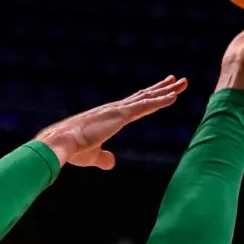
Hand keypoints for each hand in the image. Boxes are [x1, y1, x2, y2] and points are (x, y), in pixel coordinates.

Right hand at [34, 76, 187, 167]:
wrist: (61, 143)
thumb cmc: (72, 150)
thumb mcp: (92, 156)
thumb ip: (103, 158)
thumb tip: (112, 162)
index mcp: (109, 117)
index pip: (134, 105)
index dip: (149, 98)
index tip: (162, 92)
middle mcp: (114, 109)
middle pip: (143, 97)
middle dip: (162, 89)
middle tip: (177, 81)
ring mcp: (117, 110)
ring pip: (147, 99)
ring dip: (166, 91)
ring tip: (182, 83)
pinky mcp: (119, 115)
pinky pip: (144, 107)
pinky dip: (159, 101)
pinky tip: (173, 97)